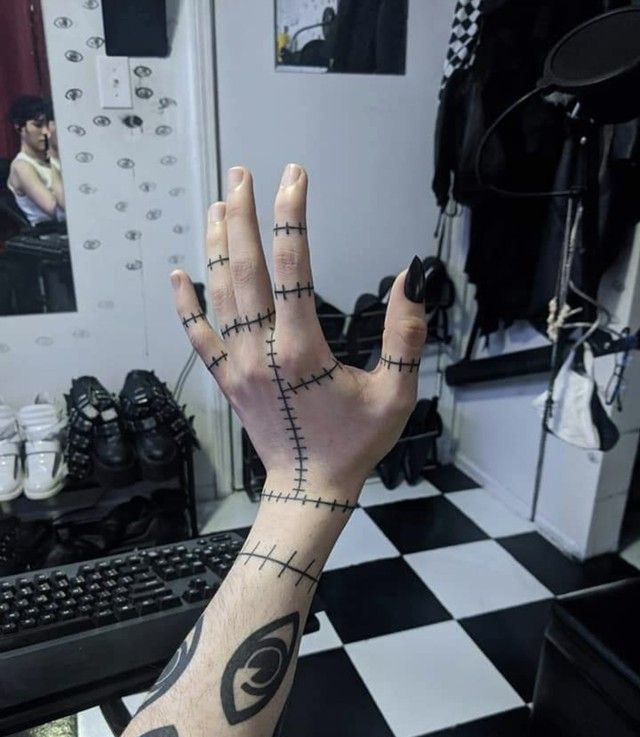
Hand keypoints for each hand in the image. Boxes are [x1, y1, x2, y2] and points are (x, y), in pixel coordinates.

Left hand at [171, 164, 426, 505]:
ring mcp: (239, 365)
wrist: (309, 488)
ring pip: (220, 293)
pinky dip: (186, 304)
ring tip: (220, 205)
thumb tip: (411, 278)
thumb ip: (406, 334)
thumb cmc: (354, 444)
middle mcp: (263, 351)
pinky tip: (178, 273)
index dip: (292, 216)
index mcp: (303, 350)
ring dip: (218, 245)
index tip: (294, 178)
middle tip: (244, 175)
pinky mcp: (227, 379)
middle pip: (246, 269)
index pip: (293, 267)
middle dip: (244, 215)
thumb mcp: (396, 393)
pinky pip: (198, 336)